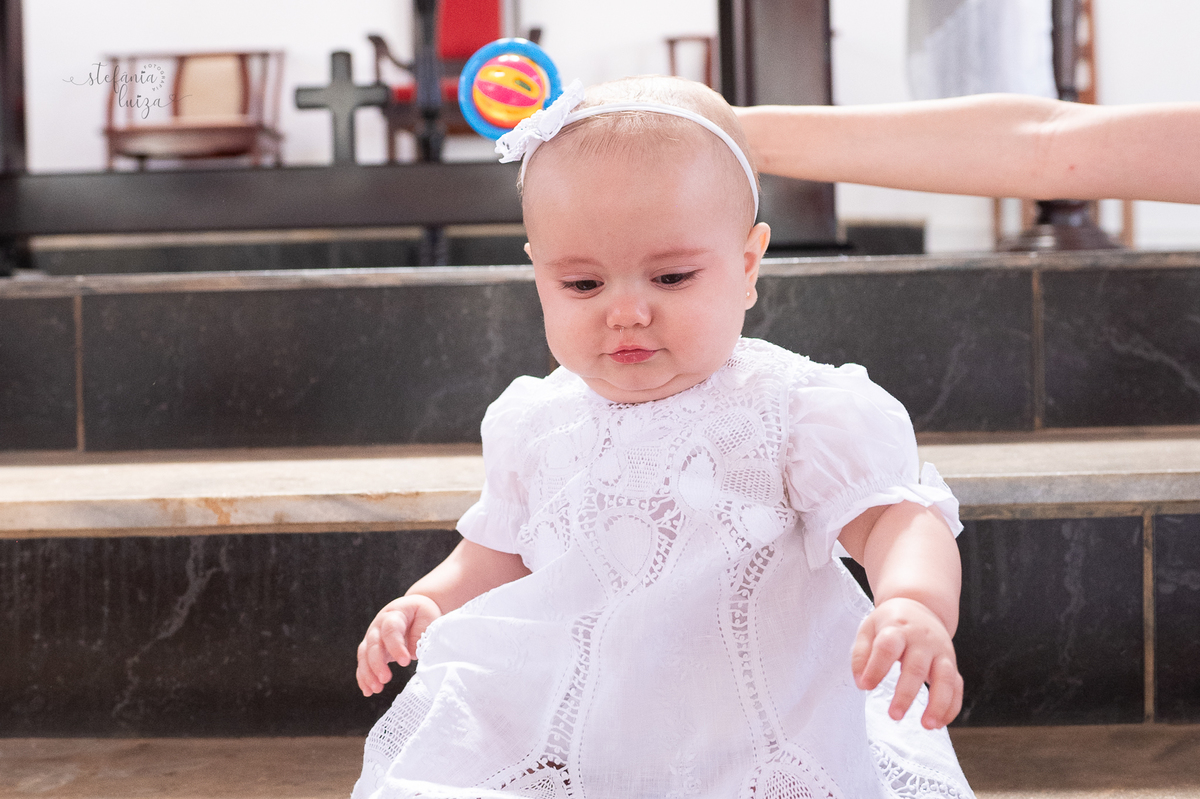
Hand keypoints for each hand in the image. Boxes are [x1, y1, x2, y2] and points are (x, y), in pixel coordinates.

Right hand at [356, 594, 441, 696]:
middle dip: (377, 663)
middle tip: (386, 679)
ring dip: (368, 673)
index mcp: (394, 615)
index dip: (396, 646)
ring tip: (376, 689)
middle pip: (373, 644)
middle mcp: (378, 625)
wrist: (412, 608)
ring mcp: (372, 637)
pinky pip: (363, 663)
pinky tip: (368, 690)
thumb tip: (411, 654)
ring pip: (364, 655)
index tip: (405, 662)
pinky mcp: (370, 649)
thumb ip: (419, 634)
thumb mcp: (427, 616)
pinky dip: (363, 677)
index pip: (391, 630)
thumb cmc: (420, 613)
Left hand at [850, 597, 962, 728]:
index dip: (876, 668)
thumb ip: (861, 654)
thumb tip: (861, 683)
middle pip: (917, 667)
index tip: (865, 687)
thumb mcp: (869, 628)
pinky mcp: (951, 662)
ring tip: (927, 726)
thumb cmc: (890, 623)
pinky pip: (957, 685)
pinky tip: (940, 723)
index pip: (887, 647)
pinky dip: (952, 706)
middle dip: (906, 694)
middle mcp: (922, 639)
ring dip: (938, 704)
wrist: (921, 607)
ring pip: (945, 678)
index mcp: (898, 628)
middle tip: (894, 716)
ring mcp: (940, 651)